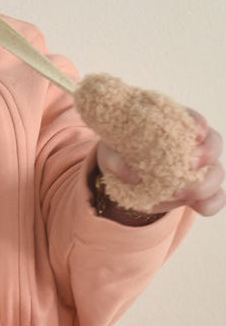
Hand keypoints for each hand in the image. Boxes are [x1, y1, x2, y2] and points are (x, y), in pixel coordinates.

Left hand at [98, 110, 225, 218]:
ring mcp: (199, 170)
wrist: (121, 179)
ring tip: (179, 191)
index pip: (193, 119)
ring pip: (216, 173)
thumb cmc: (119, 155)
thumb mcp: (110, 153)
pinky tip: (199, 206)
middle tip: (188, 164)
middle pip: (213, 145)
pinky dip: (210, 203)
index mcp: (173, 126)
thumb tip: (133, 176)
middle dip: (206, 155)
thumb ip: (116, 159)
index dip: (198, 124)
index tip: (195, 134)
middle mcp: (192, 146)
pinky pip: (215, 198)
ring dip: (204, 183)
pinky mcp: (198, 192)